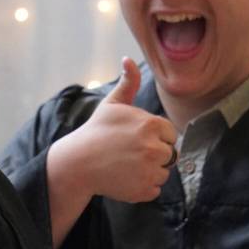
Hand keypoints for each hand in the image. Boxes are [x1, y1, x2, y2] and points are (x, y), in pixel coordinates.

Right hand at [51, 57, 177, 203]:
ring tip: (127, 164)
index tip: (136, 138)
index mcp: (151, 125)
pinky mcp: (144, 190)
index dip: (155, 135)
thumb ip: (128, 82)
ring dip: (150, 170)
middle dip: (153, 152)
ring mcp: (150, 171)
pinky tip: (126, 177)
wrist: (78, 163)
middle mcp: (154, 148)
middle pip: (169, 153)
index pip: (170, 133)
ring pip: (163, 172)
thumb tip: (128, 59)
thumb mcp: (112, 104)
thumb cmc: (96, 131)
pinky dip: (143, 186)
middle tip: (130, 152)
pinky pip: (155, 189)